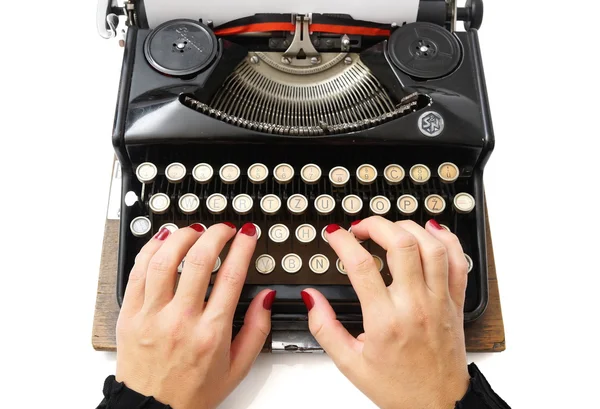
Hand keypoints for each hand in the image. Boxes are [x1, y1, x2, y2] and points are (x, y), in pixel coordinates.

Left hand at [115, 222, 274, 408]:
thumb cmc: (193, 391)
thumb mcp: (238, 367)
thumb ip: (257, 329)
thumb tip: (265, 297)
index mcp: (211, 333)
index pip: (230, 276)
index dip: (242, 247)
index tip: (246, 234)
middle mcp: (180, 320)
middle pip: (198, 260)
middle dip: (215, 234)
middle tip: (224, 229)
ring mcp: (152, 316)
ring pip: (165, 261)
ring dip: (182, 236)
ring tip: (195, 229)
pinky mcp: (130, 315)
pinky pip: (138, 272)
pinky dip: (151, 250)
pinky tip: (164, 240)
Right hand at [303, 217, 469, 408]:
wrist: (438, 405)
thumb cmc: (398, 387)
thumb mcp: (349, 364)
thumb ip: (324, 328)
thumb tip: (312, 297)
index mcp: (385, 320)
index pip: (361, 265)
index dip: (343, 242)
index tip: (334, 235)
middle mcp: (415, 305)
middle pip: (400, 244)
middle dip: (376, 224)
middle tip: (360, 228)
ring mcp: (438, 301)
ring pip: (431, 246)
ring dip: (408, 227)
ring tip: (390, 228)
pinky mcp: (455, 302)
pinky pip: (458, 262)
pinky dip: (446, 240)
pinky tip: (430, 232)